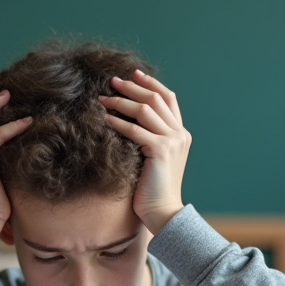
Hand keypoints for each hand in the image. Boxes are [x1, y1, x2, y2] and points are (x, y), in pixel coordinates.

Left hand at [98, 70, 190, 233]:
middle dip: (132, 87)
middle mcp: (180, 134)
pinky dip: (118, 122)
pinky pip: (135, 129)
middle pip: (156, 99)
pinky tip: (105, 119)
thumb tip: (129, 120)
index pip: (168, 98)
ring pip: (145, 110)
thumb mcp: (156, 159)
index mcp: (181, 134)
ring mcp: (172, 141)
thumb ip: (151, 138)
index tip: (134, 74)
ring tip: (103, 99)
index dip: (151, 84)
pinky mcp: (161, 150)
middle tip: (112, 81)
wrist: (163, 211)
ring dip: (122, 101)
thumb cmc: (154, 189)